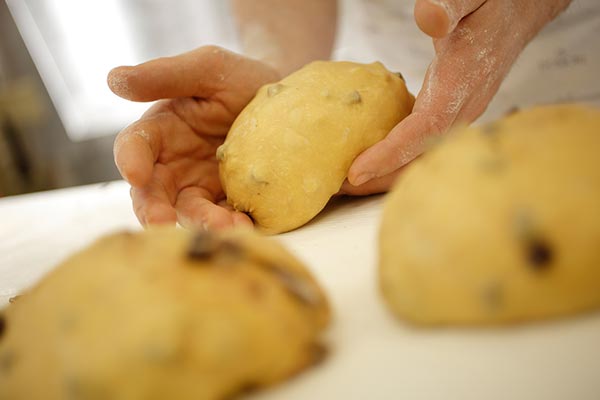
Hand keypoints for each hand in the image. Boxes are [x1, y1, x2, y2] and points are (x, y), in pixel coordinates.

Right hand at [108, 46, 279, 229]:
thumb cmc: (240, 80)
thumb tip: (113, 79)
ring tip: (227, 228)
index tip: (136, 173)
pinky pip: (225, 219)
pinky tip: (247, 227)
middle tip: (163, 222)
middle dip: (154, 210)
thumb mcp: (208, 69)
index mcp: (161, 131)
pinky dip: (232, 227)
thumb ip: (165, 75)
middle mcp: (174, 165)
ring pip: (190, 213)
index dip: (130, 160)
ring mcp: (202, 187)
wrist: (286, 103)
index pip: (135, 146)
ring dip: (203, 224)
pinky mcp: (229, 203)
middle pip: (152, 193)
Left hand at [344, 0, 572, 192]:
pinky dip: (395, 157)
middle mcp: (463, 106)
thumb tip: (427, 17)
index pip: (425, 127)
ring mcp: (459, 114)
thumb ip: (450, 4)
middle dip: (380, 177)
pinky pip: (422, 144)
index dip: (390, 153)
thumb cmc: (492, 5)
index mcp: (462, 80)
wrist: (518, 15)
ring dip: (386, 173)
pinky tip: (370, 160)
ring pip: (421, 155)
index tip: (355, 172)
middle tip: (338, 189)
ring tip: (347, 184)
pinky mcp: (452, 114)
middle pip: (420, 155)